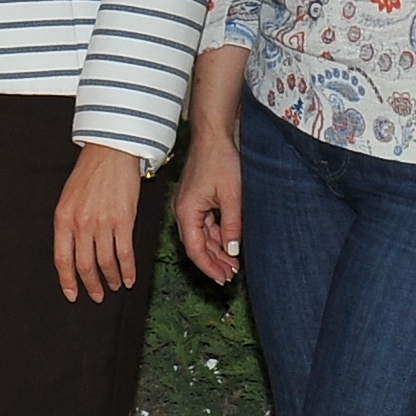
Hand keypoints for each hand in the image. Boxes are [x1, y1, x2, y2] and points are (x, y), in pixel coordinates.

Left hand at [54, 144, 144, 301]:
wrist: (110, 151)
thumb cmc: (88, 174)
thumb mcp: (68, 198)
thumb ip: (68, 225)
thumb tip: (73, 253)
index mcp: (63, 218)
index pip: (62, 259)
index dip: (67, 281)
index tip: (73, 295)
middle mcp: (80, 223)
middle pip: (84, 265)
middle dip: (91, 285)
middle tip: (98, 296)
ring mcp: (102, 222)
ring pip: (106, 262)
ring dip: (111, 279)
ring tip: (115, 286)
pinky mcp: (123, 220)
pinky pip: (125, 253)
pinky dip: (128, 270)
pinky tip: (130, 278)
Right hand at [174, 127, 244, 285]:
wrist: (213, 136)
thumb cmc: (220, 161)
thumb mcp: (232, 197)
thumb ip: (231, 226)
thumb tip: (232, 251)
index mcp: (186, 212)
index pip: (195, 249)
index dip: (209, 267)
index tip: (223, 279)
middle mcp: (182, 211)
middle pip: (196, 246)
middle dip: (213, 262)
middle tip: (231, 276)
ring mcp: (187, 206)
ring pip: (200, 237)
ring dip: (216, 251)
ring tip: (233, 264)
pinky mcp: (195, 200)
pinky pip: (203, 225)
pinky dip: (215, 236)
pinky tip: (228, 245)